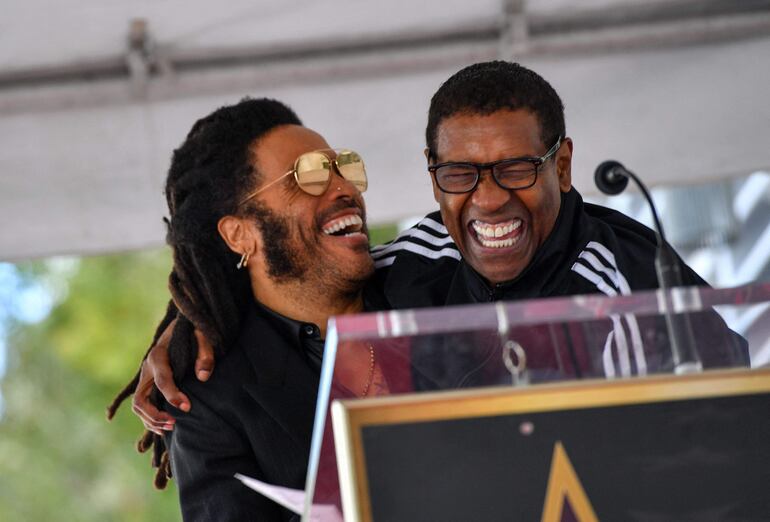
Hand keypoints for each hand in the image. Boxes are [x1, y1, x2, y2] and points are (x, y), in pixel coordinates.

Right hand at [131, 319, 215, 433]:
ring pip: (138, 405)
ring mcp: (146, 377)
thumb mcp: (202, 335)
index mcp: (158, 355)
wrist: (182, 325)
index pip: (162, 380)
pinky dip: (150, 419)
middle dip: (154, 414)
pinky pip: (143, 405)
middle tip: (174, 423)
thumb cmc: (193, 330)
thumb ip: (205, 353)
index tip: (187, 407)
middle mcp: (147, 368)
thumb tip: (204, 376)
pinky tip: (165, 426)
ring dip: (151, 420)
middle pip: (140, 398)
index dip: (173, 395)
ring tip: (171, 427)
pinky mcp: (149, 384)